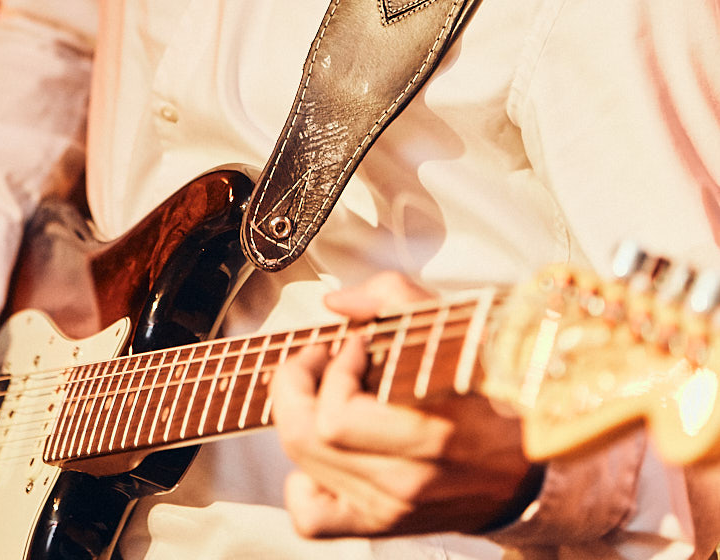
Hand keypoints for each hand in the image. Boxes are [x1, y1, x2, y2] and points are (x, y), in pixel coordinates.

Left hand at [270, 272, 542, 538]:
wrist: (528, 466)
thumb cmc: (492, 393)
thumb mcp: (457, 329)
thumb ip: (393, 298)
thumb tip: (338, 304)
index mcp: (428, 437)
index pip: (337, 416)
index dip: (332, 368)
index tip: (353, 343)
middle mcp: (405, 483)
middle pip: (307, 440)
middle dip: (296, 385)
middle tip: (317, 359)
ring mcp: (390, 510)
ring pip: (304, 468)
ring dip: (298, 416)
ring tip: (320, 391)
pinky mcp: (381, 525)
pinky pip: (312, 519)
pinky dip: (300, 483)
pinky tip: (320, 451)